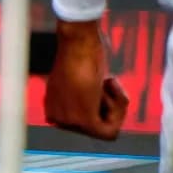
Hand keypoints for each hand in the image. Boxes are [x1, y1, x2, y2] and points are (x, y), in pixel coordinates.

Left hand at [44, 18, 130, 139]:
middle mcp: (57, 118)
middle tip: (108, 80)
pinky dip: (120, 110)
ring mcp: (69, 121)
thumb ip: (85, 90)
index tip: (103, 80)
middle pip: (96, 126)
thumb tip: (98, 94)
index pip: (85, 120)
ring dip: (116, 104)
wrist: (78, 41)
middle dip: (110, 104)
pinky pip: (110, 131)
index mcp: (53, 107)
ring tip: (109, 81)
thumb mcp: (82, 73)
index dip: (102, 101)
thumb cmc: (81, 48)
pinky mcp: (85, 120)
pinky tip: (112, 85)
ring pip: (105, 130)